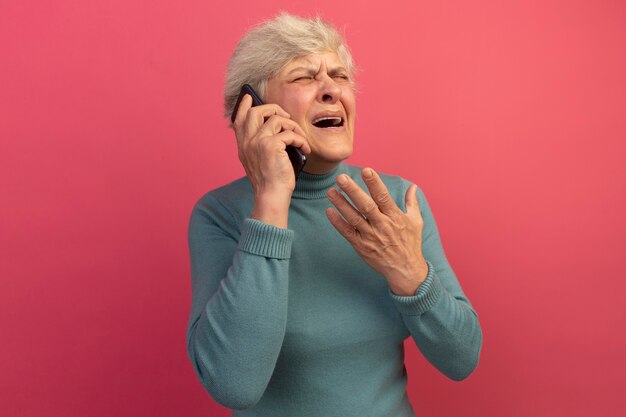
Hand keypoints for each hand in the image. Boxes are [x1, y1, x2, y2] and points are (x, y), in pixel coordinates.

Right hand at [233, 94, 310, 227]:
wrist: (271, 196)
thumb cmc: (270, 181)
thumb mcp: (259, 160)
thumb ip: (260, 144)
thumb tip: (275, 127)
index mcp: (243, 145)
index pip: (239, 118)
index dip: (245, 105)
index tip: (250, 97)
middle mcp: (248, 141)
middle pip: (257, 111)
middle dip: (274, 109)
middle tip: (286, 117)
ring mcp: (258, 142)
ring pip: (277, 119)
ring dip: (294, 127)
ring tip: (300, 139)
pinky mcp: (271, 146)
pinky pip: (289, 133)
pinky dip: (301, 139)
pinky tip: (304, 149)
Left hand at [326, 168, 428, 295]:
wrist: (406, 270)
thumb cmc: (411, 244)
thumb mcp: (415, 221)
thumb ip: (412, 202)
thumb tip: (413, 186)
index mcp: (395, 217)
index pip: (383, 197)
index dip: (374, 183)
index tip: (366, 170)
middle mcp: (382, 225)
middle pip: (365, 205)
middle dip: (353, 191)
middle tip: (341, 178)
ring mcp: (370, 236)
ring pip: (354, 218)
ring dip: (341, 204)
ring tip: (331, 191)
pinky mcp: (362, 246)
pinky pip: (348, 233)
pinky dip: (338, 223)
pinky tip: (329, 211)